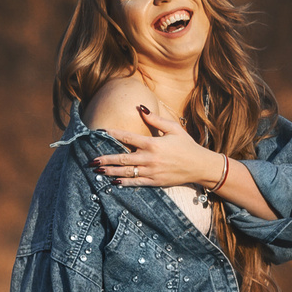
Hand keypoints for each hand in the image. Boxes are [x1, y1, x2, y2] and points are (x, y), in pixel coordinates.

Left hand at [91, 105, 220, 189]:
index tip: (100, 132)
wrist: (200, 166)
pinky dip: (123, 182)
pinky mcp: (154, 182)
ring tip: (96, 171)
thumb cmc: (187, 145)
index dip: (113, 134)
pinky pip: (135, 182)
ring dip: (110, 172)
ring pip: (126, 172)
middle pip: (122, 158)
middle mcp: (149, 158)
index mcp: (153, 144)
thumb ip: (155, 120)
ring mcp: (151, 172)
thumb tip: (140, 108)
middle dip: (105, 159)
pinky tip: (112, 182)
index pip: (128, 137)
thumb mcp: (174, 128)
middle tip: (91, 160)